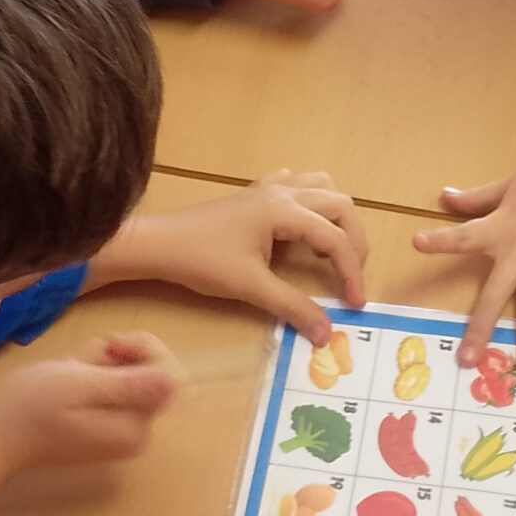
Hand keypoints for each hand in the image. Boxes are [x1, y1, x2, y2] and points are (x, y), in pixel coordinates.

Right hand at [0, 333, 181, 507]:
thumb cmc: (30, 408)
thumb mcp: (79, 387)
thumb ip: (129, 385)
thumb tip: (175, 381)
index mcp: (134, 426)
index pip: (169, 374)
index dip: (144, 349)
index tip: (111, 344)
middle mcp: (135, 433)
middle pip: (150, 374)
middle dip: (119, 356)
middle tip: (85, 358)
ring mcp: (119, 431)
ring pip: (128, 375)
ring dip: (100, 363)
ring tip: (70, 370)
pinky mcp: (103, 426)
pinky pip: (112, 387)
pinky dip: (92, 374)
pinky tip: (68, 378)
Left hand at [85, 171, 369, 341]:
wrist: (160, 244)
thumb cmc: (202, 262)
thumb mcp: (250, 288)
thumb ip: (293, 307)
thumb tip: (327, 332)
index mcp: (285, 211)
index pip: (336, 239)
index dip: (352, 273)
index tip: (356, 305)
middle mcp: (283, 191)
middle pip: (341, 205)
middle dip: (354, 241)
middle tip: (351, 276)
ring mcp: (269, 188)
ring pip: (323, 186)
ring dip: (337, 215)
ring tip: (334, 247)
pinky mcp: (255, 193)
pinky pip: (297, 183)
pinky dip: (311, 200)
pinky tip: (303, 223)